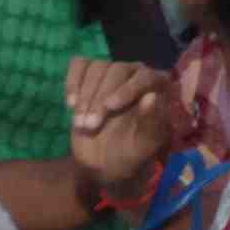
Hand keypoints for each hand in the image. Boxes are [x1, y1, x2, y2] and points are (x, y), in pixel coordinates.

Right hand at [64, 57, 176, 206]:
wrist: (105, 164)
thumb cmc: (131, 155)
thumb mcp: (145, 147)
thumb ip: (151, 124)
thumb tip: (151, 96)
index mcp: (157, 89)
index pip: (145, 77)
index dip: (127, 89)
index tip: (110, 107)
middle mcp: (136, 75)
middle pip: (118, 69)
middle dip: (100, 97)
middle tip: (91, 125)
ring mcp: (112, 74)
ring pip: (97, 67)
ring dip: (85, 94)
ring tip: (81, 123)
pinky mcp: (89, 77)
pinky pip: (80, 65)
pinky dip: (73, 81)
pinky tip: (71, 104)